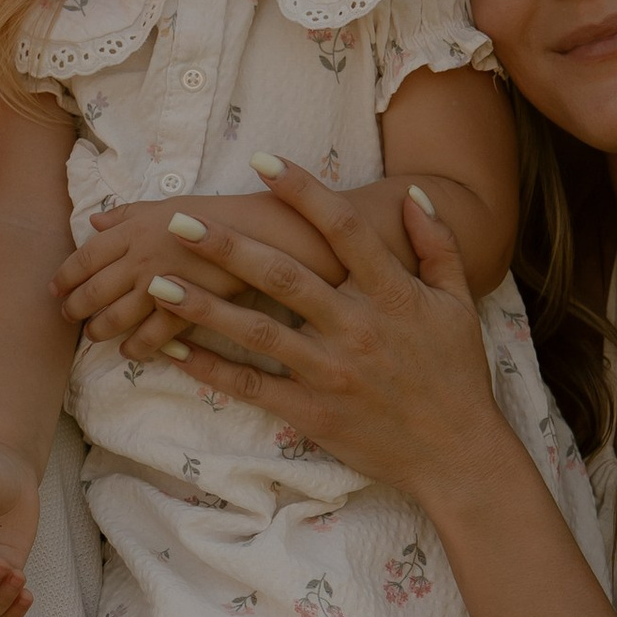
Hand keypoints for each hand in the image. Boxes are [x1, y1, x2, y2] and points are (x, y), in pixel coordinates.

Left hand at [57, 194, 344, 367]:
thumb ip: (129, 213)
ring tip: (93, 336)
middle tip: (66, 317)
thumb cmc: (219, 214)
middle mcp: (144, 254)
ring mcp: (166, 283)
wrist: (266, 233)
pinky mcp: (188, 307)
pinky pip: (153, 335)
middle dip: (75, 306)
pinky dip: (137, 346)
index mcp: (137, 226)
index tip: (54, 288)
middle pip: (95, 287)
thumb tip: (93, 220)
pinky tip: (130, 353)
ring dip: (100, 329)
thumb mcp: (170, 203)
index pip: (87, 255)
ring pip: (118, 314)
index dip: (65, 275)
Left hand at [151, 163, 498, 496]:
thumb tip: (410, 195)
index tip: (265, 162)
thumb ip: (438, 245)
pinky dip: (210, 368)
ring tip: (157, 282)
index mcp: (392, 294)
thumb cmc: (457, 374)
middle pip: (283, 276)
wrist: (457, 453)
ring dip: (204, 305)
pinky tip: (173, 349)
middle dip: (228, 247)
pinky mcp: (314, 413)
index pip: (343, 230)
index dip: (303, 193)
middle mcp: (356, 328)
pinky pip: (253, 388)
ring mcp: (331, 372)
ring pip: (258, 331)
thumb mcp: (459, 303)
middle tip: (179, 221)